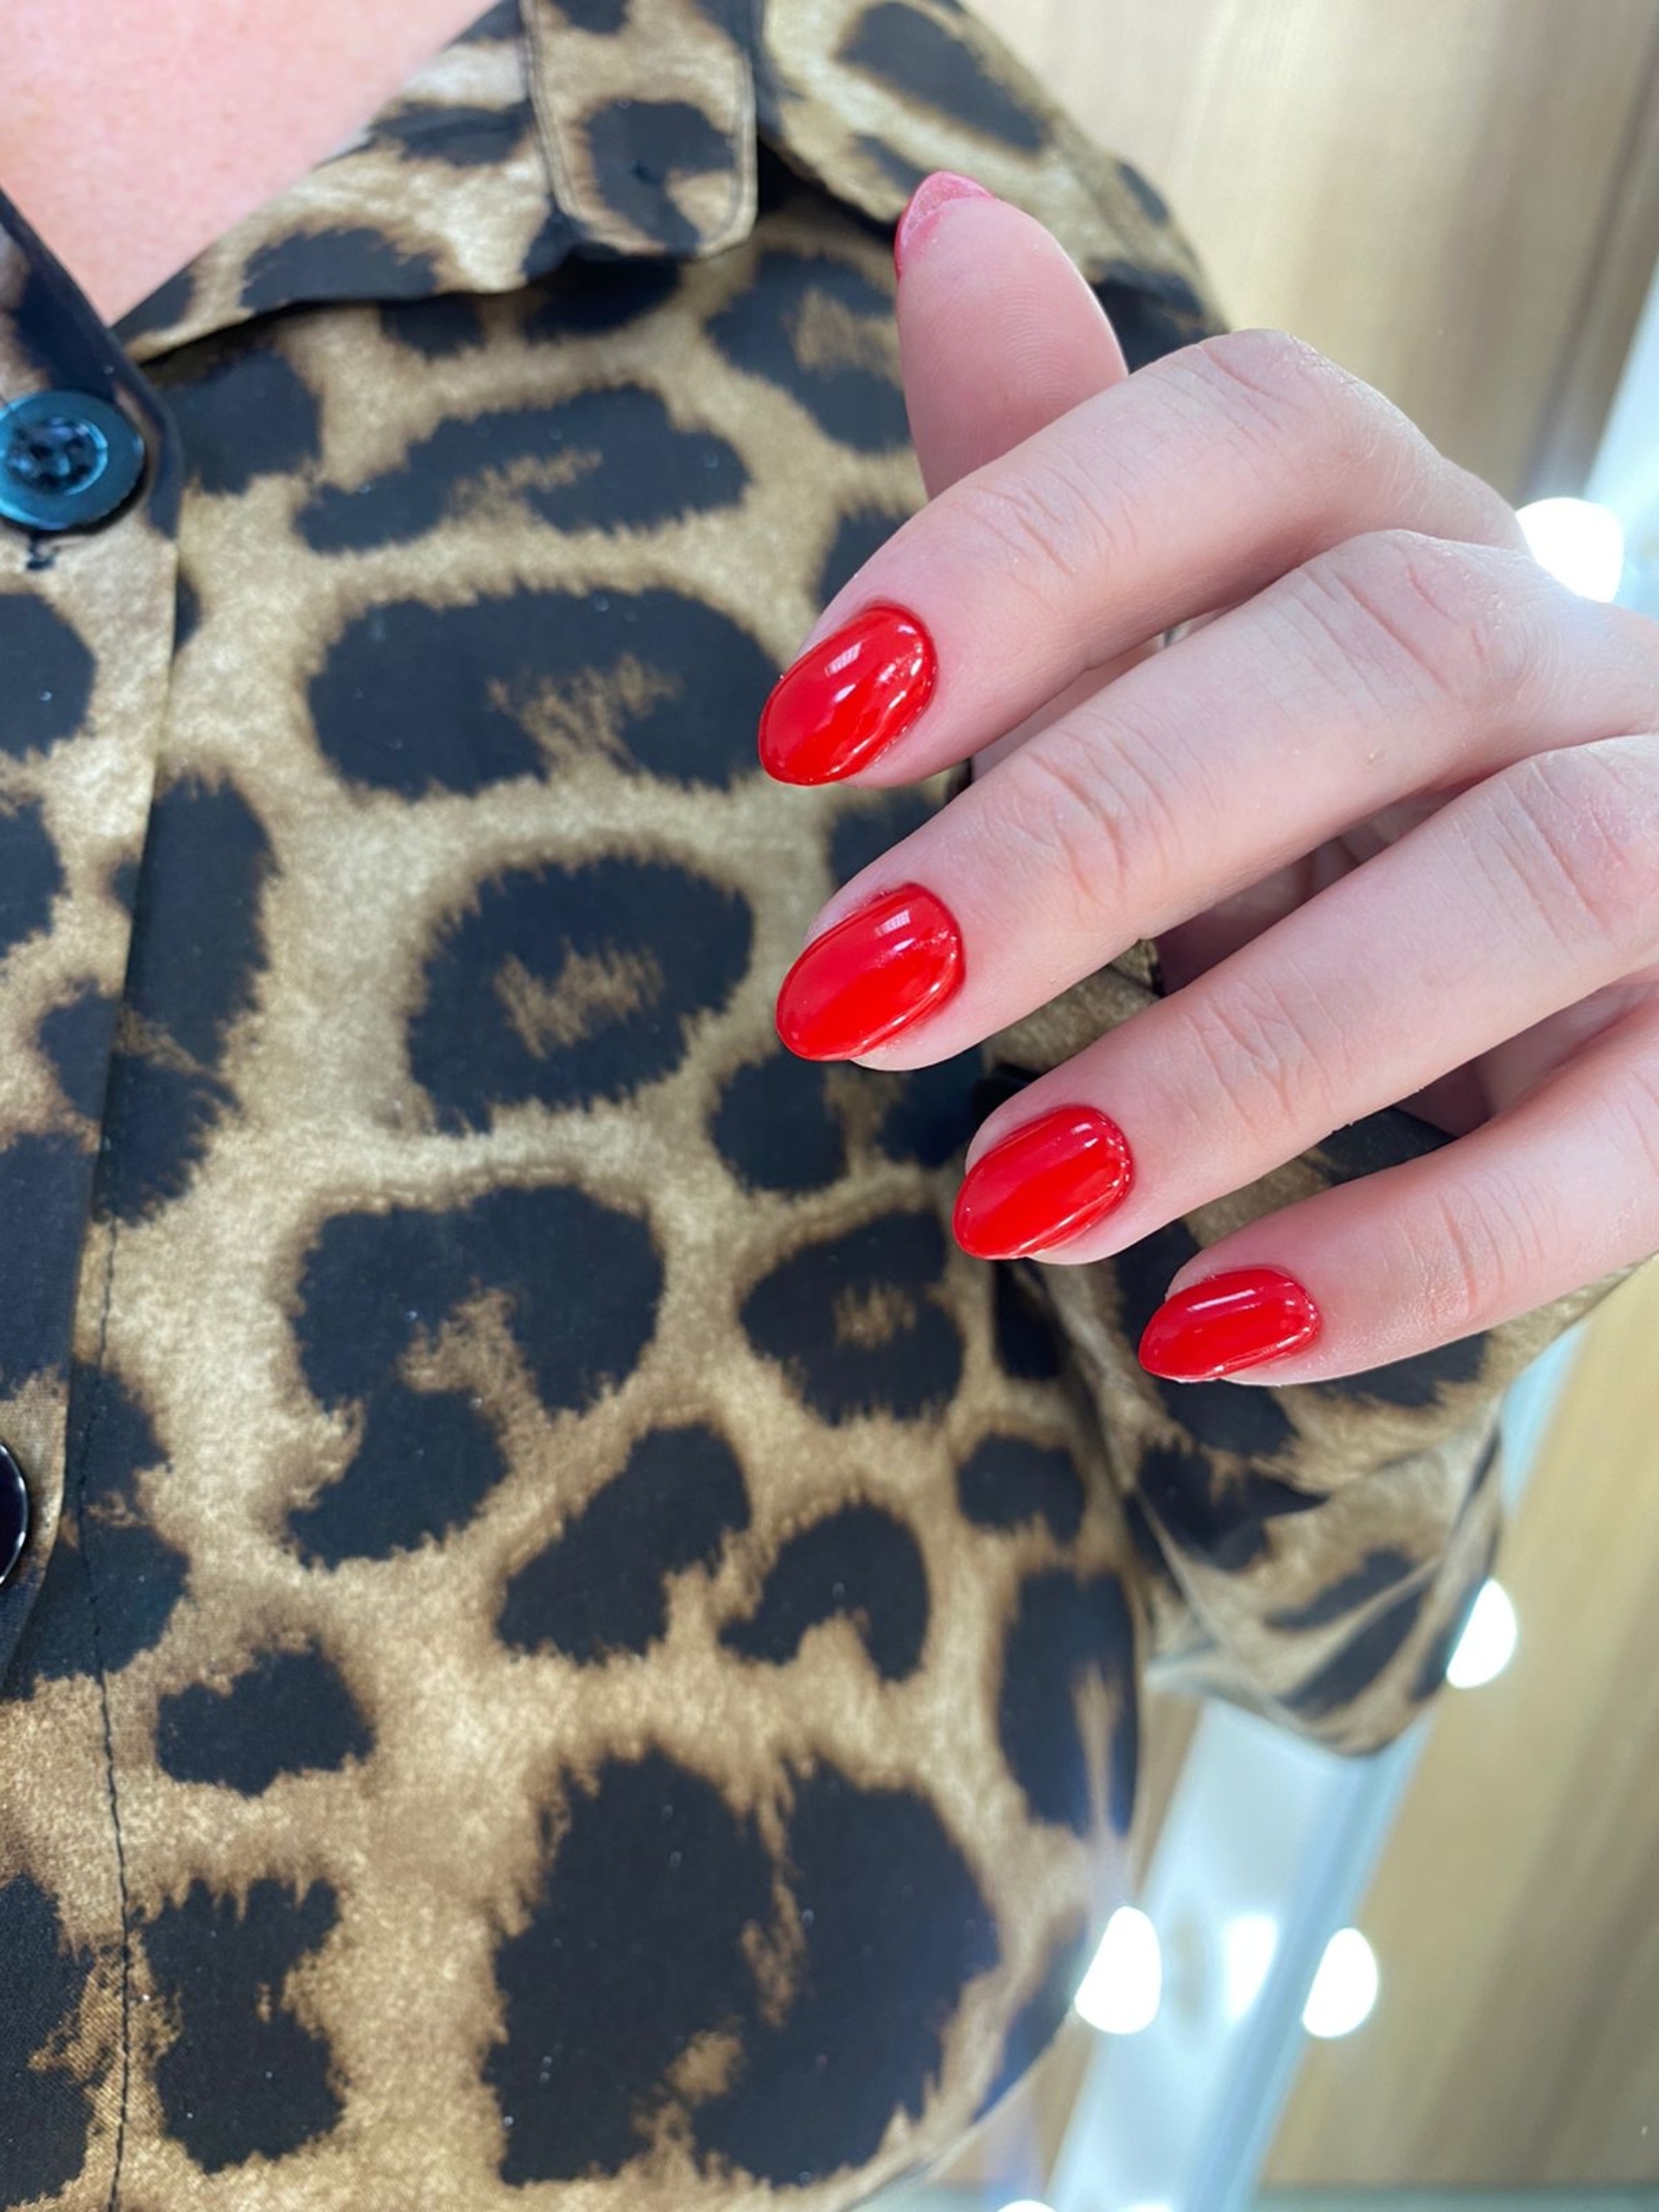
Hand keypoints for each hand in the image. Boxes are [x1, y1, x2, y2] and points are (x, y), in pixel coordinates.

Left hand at [759, 174, 1658, 1386]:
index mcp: (1404, 531)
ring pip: (1525, 883)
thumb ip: (1061, 500)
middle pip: (1367, 661)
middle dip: (1082, 835)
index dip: (1024, 551)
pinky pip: (1623, 1145)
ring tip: (1007, 1201)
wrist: (1564, 982)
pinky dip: (1413, 1246)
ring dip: (1240, 1054)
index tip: (804, 730)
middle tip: (848, 1001)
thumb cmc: (1312, 820)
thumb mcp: (1172, 681)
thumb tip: (940, 235)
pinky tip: (1205, 1330)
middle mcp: (1567, 648)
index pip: (1248, 438)